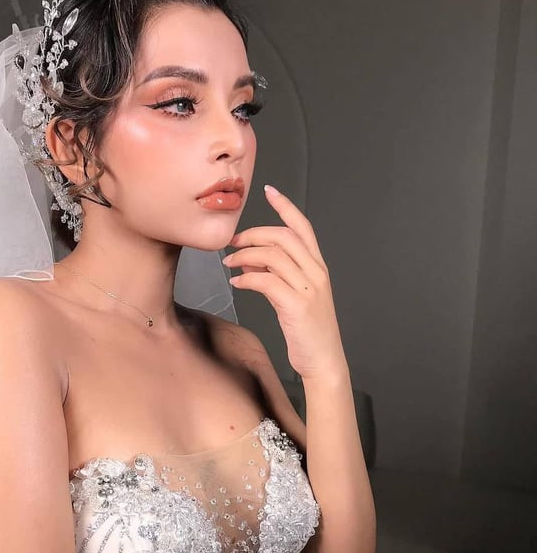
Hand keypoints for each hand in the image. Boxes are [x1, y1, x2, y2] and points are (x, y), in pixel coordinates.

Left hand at [222, 185, 346, 380]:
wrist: (324, 361)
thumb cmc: (308, 331)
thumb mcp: (292, 298)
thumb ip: (274, 276)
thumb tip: (248, 260)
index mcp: (318, 268)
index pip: (303, 228)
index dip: (286, 207)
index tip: (269, 191)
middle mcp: (316, 273)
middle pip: (283, 237)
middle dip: (253, 234)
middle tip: (233, 242)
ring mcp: (308, 288)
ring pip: (273, 256)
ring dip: (245, 256)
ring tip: (229, 264)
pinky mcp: (297, 305)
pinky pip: (266, 281)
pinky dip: (247, 279)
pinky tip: (237, 284)